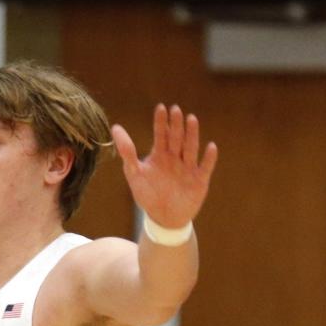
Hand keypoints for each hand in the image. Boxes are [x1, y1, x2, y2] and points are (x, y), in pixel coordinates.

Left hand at [111, 104, 217, 228]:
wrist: (163, 218)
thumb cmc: (147, 194)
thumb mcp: (134, 173)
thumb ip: (127, 152)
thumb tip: (115, 127)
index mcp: (160, 155)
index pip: (161, 134)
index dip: (161, 122)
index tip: (161, 107)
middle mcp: (176, 158)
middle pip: (177, 138)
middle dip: (176, 125)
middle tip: (176, 109)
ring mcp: (188, 168)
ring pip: (191, 148)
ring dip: (192, 134)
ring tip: (191, 119)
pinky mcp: (200, 180)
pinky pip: (205, 167)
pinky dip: (208, 158)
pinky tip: (210, 147)